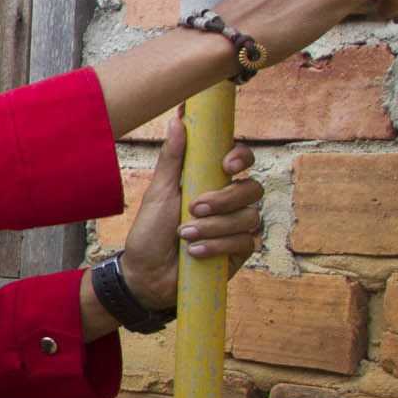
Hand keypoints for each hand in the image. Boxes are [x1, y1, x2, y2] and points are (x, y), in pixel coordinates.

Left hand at [121, 120, 263, 309]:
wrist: (145, 275)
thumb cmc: (150, 232)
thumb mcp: (158, 193)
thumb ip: (172, 159)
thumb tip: (178, 121)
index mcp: (211, 182)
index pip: (241, 161)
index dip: (241, 158)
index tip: (226, 165)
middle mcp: (229, 202)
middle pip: (252, 188)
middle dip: (223, 199)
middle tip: (193, 208)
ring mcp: (236, 227)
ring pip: (249, 217)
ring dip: (213, 227)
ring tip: (184, 235)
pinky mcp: (239, 252)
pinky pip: (245, 243)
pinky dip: (217, 246)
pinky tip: (195, 253)